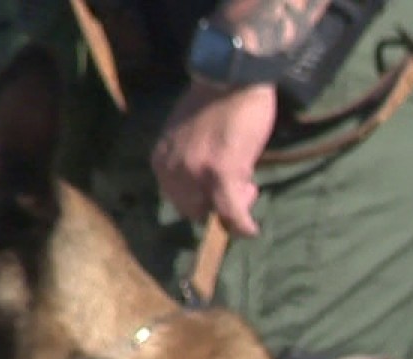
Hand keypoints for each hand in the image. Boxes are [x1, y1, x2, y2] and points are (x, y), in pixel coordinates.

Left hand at [152, 81, 277, 236]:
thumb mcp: (187, 135)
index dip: (201, 200)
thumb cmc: (214, 101)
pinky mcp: (222, 174)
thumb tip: (204, 186)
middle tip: (241, 186)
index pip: (176, 198)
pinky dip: (242, 224)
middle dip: (216, 205)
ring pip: (214, 211)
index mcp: (161, 160)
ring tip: (249, 185)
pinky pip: (232, 211)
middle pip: (193, 210)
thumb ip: (188, 159)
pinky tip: (251, 228)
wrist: (231, 76)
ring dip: (233, 207)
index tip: (217, 194)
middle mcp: (172, 169)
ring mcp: (196, 173)